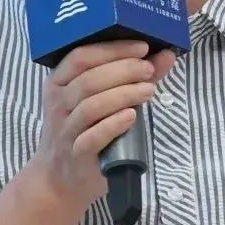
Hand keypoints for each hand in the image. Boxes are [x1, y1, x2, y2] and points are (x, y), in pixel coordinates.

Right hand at [27, 40, 176, 208]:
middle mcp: (58, 104)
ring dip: (123, 94)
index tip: (142, 47)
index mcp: (59, 82)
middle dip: (122, 70)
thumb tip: (165, 54)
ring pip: (91, 106)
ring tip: (148, 90)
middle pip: (88, 80)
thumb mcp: (99, 99)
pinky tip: (131, 116)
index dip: (112, 49)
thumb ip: (132, 76)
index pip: (81, 57)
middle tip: (148, 69)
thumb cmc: (83, 129)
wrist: (60, 177)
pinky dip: (113, 125)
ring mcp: (66, 130)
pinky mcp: (76, 155)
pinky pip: (92, 138)